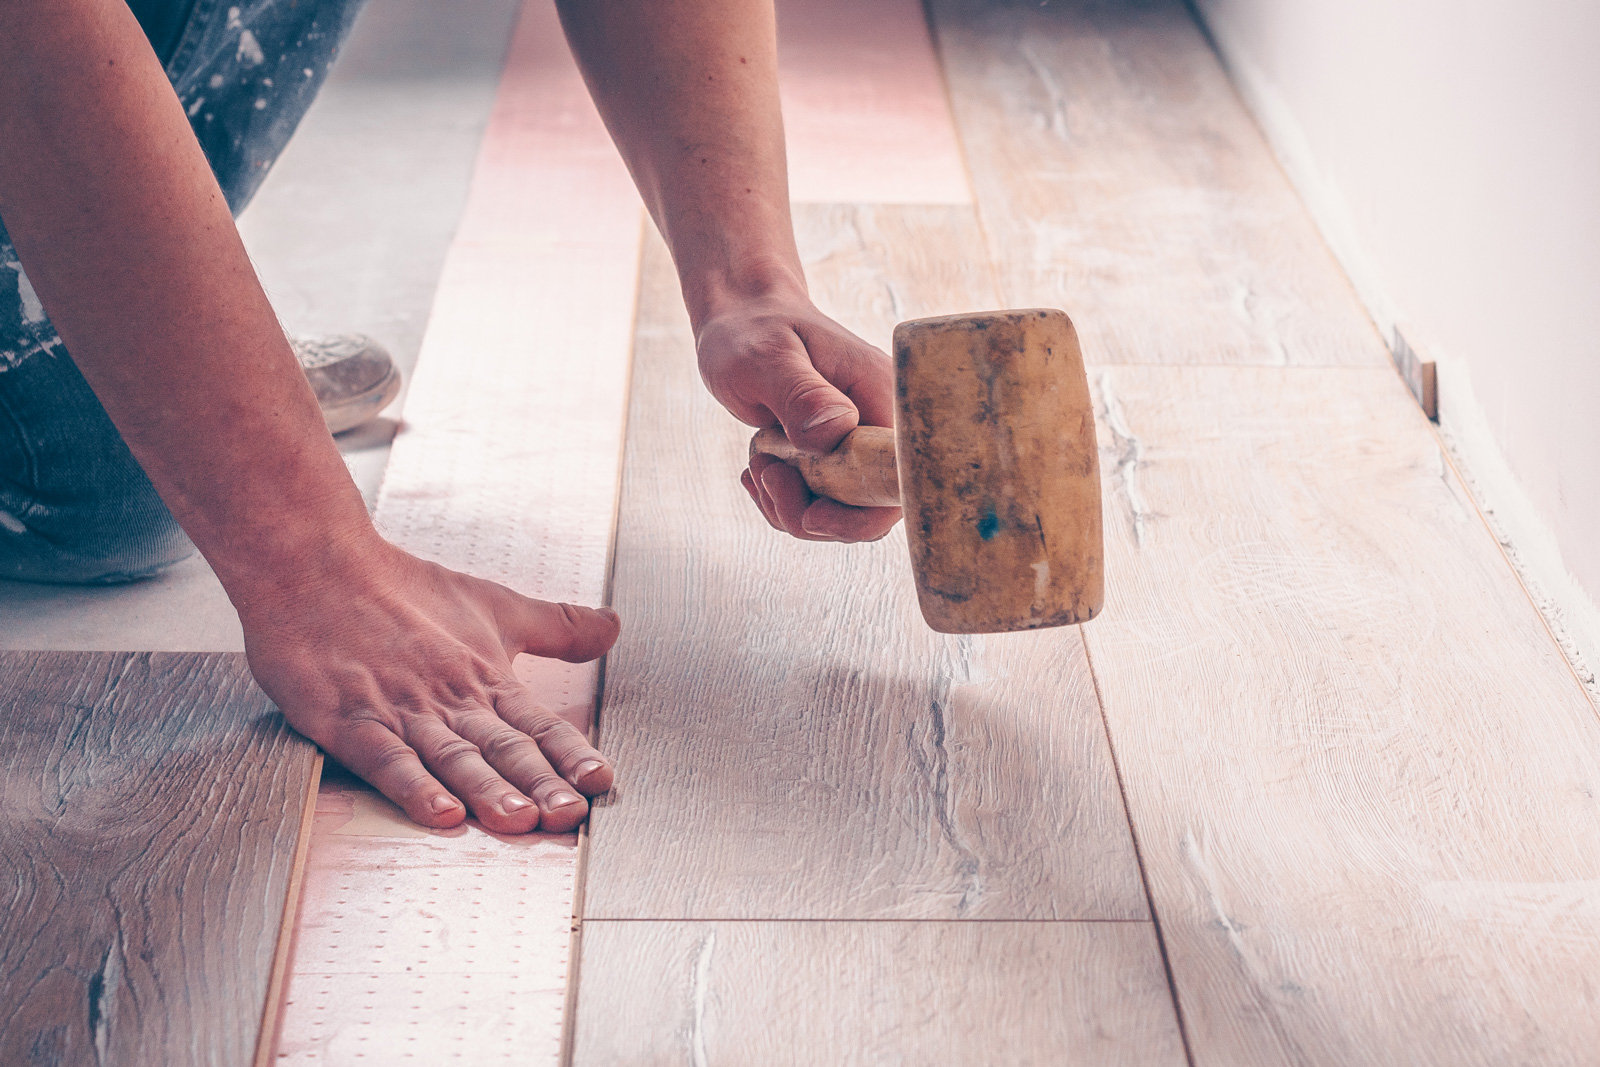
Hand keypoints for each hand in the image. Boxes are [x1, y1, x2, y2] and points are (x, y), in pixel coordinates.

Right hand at [236, 537, 620, 833]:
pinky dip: (414, 786)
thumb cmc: (401, 588)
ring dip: (486, 790)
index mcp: (485, 677)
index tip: (600, 782)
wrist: (314, 565)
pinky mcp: (349, 720)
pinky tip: (438, 812)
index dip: (570, 754)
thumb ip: (556, 626)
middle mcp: (450, 698)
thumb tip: (612, 627)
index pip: (537, 723)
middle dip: (538, 783)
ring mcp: (400, 711)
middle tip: (569, 814)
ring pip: (452, 756)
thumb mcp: (494, 604)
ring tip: (517, 820)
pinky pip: (387, 758)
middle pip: (502, 747)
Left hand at [696, 294, 901, 541]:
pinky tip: (757, 469)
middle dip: (814, 515)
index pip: (901, 479)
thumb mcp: (767, 357)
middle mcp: (878, 425)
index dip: (864, 514)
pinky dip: (783, 500)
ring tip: (757, 462)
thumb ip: (802, 394)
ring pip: (841, 513)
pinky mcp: (834, 458)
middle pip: (871, 509)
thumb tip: (836, 432)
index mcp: (882, 396)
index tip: (811, 513)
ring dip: (789, 506)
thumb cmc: (753, 330)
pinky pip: (819, 503)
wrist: (742, 322)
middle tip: (767, 474)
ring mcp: (857, 445)